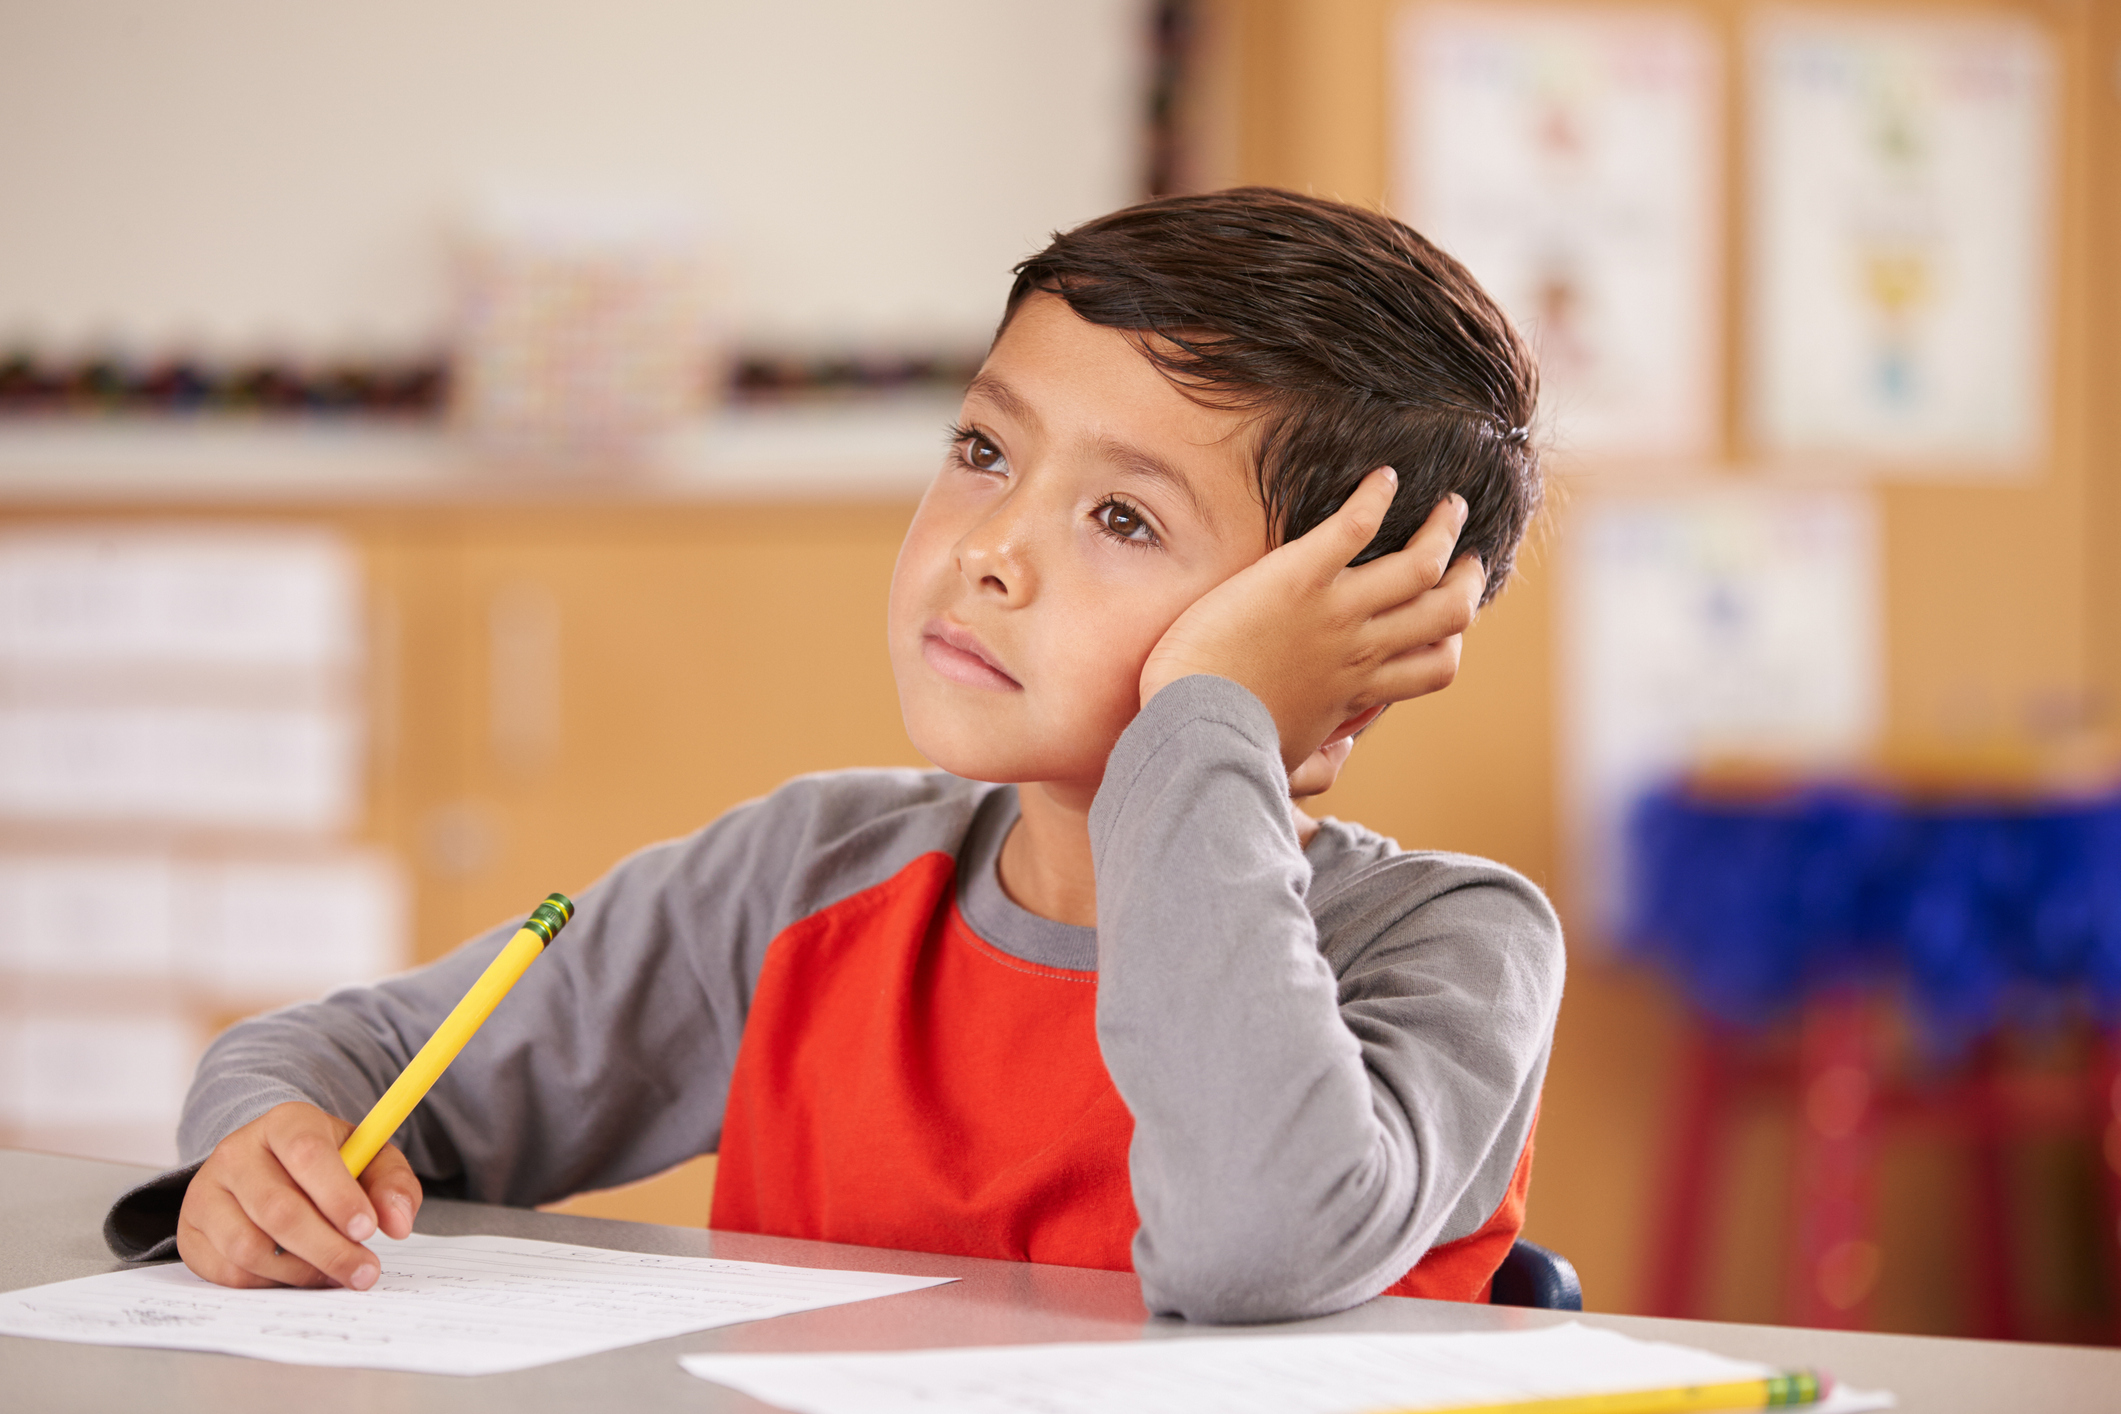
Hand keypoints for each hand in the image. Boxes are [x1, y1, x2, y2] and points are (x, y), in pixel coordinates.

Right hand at [176, 1100, 421, 1289]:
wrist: (269, 1164)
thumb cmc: (326, 1164)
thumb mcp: (369, 1158)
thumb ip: (392, 1184)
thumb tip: (398, 1223)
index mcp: (286, 1123)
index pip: (308, 1154)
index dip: (339, 1196)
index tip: (368, 1229)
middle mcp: (237, 1152)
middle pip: (279, 1210)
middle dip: (328, 1249)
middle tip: (364, 1271)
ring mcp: (206, 1191)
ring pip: (249, 1247)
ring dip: (300, 1272)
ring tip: (334, 1274)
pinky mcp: (191, 1231)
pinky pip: (227, 1272)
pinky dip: (268, 1283)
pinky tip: (297, 1275)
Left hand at [1139, 468, 1484, 771]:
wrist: (1192, 729)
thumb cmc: (1228, 746)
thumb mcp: (1288, 761)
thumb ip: (1323, 762)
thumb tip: (1346, 752)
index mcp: (1358, 689)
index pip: (1435, 665)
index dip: (1452, 639)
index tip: (1448, 622)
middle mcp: (1361, 649)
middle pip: (1448, 611)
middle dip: (1468, 579)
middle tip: (1468, 556)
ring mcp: (1335, 611)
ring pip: (1421, 565)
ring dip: (1443, 530)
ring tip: (1450, 506)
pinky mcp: (1298, 576)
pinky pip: (1355, 527)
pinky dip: (1375, 497)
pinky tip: (1383, 477)